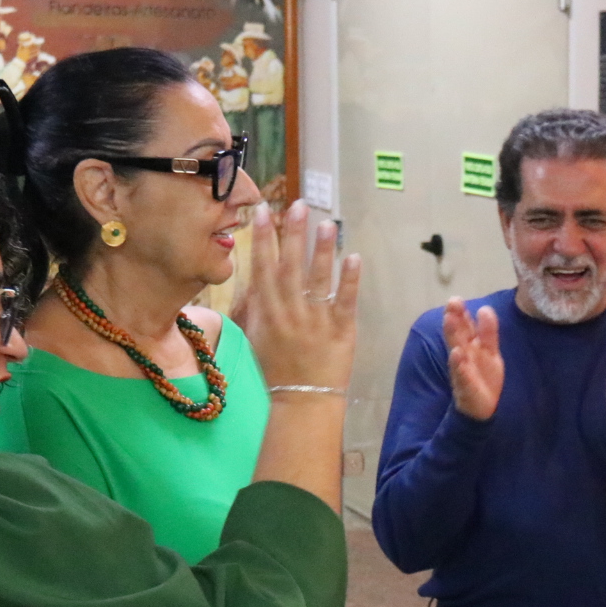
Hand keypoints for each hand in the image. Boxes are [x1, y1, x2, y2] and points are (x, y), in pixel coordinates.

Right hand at [242, 200, 359, 391]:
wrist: (300, 402)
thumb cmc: (275, 369)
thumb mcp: (255, 336)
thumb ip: (253, 306)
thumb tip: (251, 278)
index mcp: (266, 312)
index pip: (262, 268)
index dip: (262, 238)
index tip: (263, 210)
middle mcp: (289, 312)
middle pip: (290, 267)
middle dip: (293, 234)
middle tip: (298, 205)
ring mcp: (316, 321)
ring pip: (318, 280)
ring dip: (322, 251)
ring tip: (328, 223)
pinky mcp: (341, 331)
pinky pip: (345, 302)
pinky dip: (349, 280)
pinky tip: (354, 257)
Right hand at [442, 297, 502, 420]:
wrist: (482, 408)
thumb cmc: (484, 376)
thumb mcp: (490, 351)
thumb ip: (488, 332)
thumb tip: (484, 308)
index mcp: (471, 346)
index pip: (465, 326)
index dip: (461, 314)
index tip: (456, 299)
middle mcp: (464, 356)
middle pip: (459, 335)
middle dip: (455, 319)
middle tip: (451, 302)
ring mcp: (463, 371)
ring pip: (457, 350)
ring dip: (453, 335)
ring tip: (449, 320)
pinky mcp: (466, 387)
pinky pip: (462, 374)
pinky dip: (459, 364)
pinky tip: (456, 353)